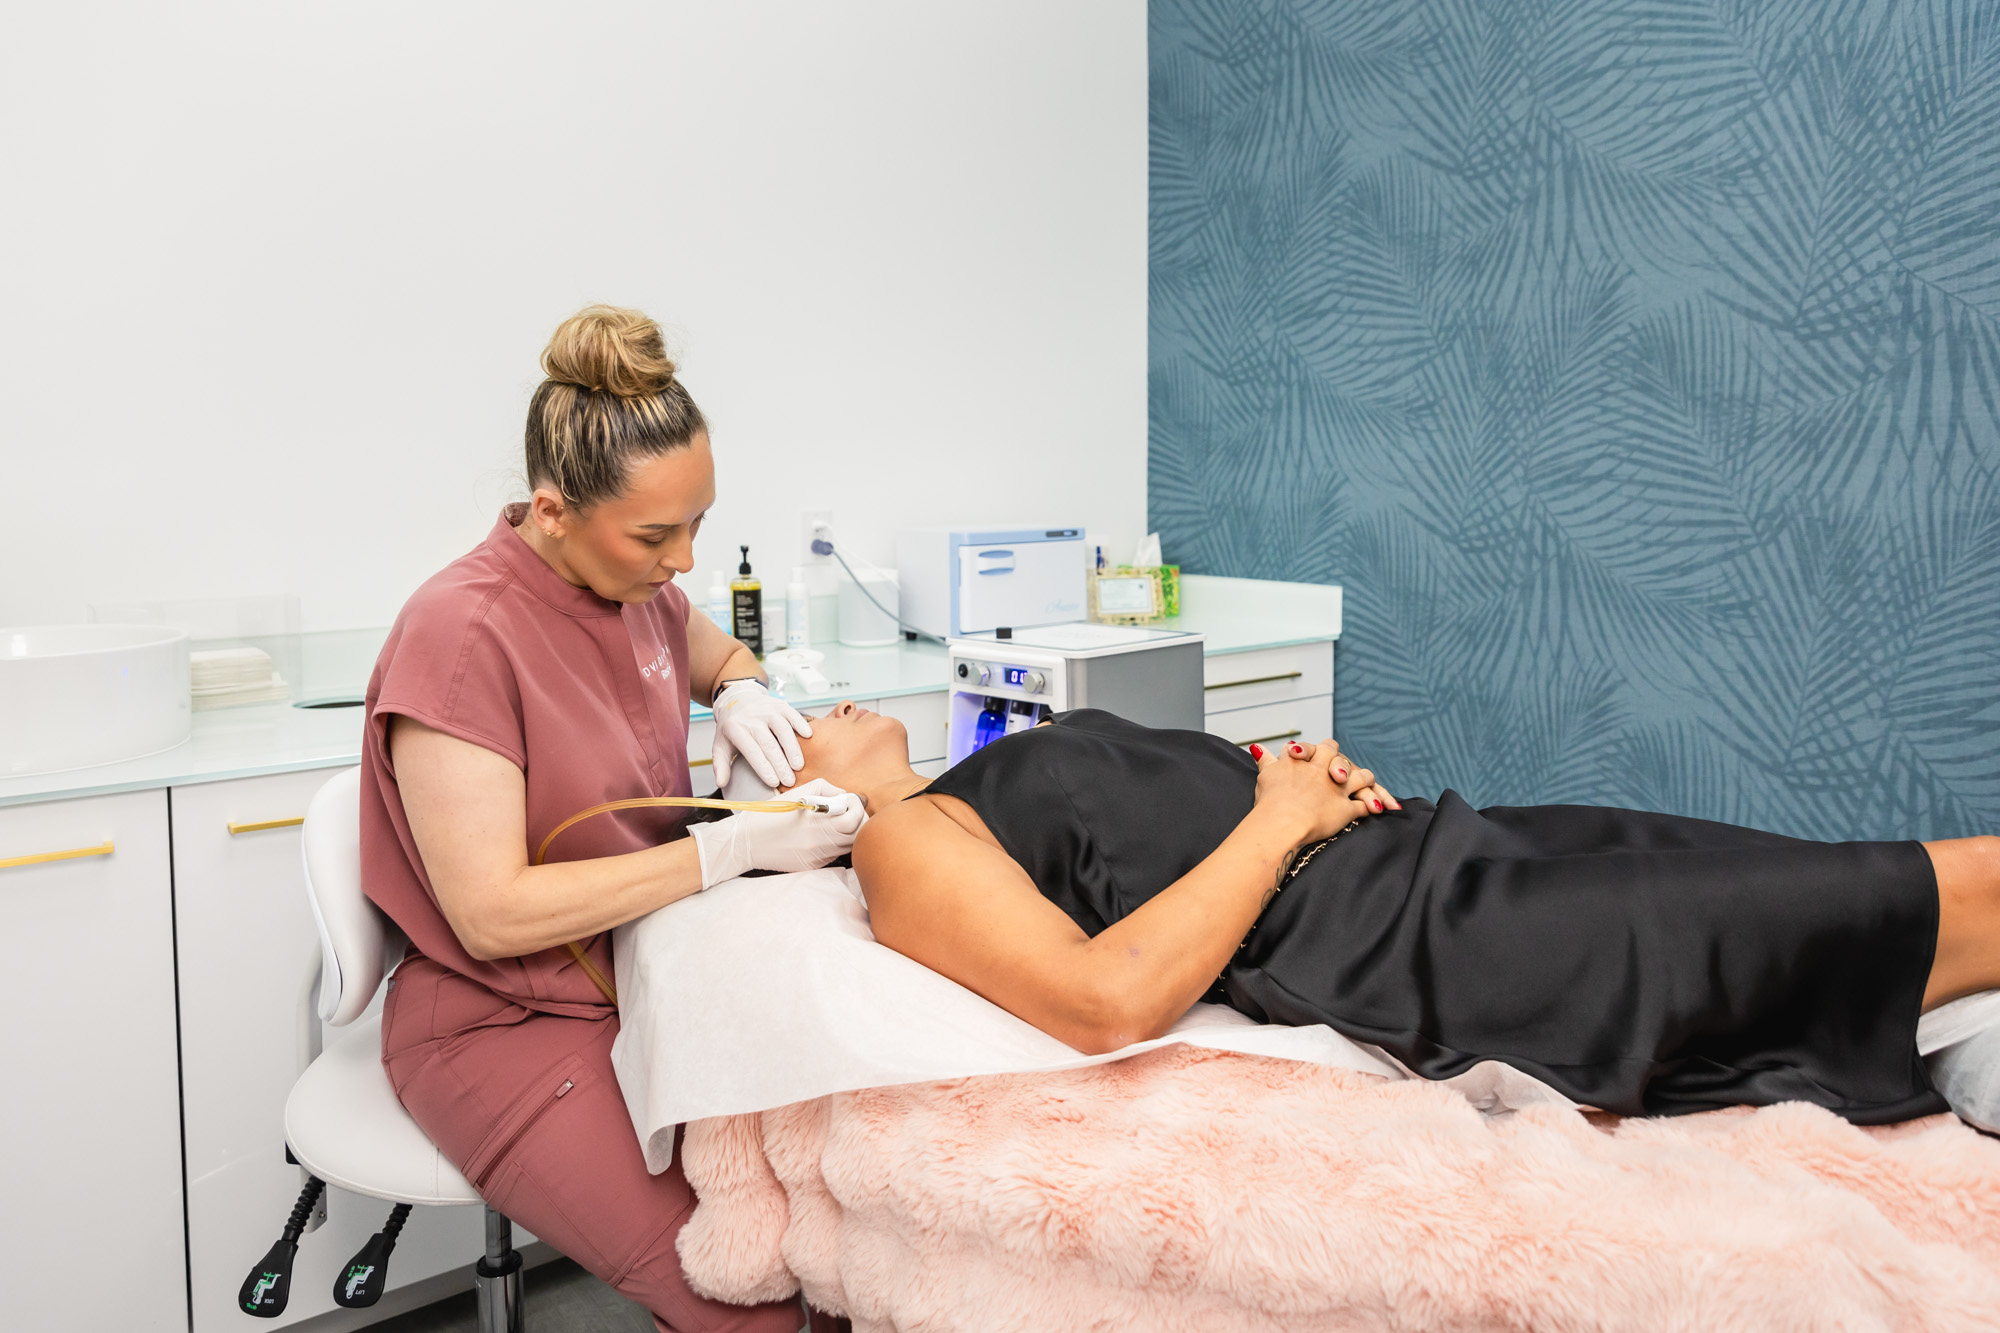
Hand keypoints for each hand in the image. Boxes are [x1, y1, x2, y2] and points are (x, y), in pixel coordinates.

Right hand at [687, 779, 867, 887]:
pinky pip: (833, 855)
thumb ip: (827, 789)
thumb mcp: (798, 792)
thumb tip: (846, 796)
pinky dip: (834, 845)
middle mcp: (821, 843)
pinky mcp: (812, 867)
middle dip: (859, 821)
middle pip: (858, 835)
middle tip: (849, 813)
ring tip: (836, 823)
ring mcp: (818, 857)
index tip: (848, 802)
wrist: (747, 842)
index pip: (855, 819)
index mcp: (817, 822)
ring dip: (848, 834)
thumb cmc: (772, 814)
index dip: (856, 807)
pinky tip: (821, 836)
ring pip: (848, 847)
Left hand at [710, 679, 812, 786]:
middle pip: (769, 743)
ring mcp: (767, 710)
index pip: (752, 751)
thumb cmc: (732, 727)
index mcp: (735, 728)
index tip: (774, 782)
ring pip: (783, 729)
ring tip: (798, 765)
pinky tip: (808, 737)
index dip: (764, 767)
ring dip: (792, 748)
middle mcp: (752, 718)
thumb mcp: (720, 744)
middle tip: (790, 780)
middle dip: (780, 764)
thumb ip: (720, 765)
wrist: (738, 698)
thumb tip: (721, 783)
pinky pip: (792, 714)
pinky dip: (800, 724)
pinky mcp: (780, 705)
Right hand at [1247, 738, 1398, 847]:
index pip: (1311, 748)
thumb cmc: (1270, 801)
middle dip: (1340, 759)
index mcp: (1303, 760)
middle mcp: (1323, 770)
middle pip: (1338, 755)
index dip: (1313, 751)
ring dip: (1365, 780)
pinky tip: (1373, 809)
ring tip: (1367, 784)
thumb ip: (1266, 760)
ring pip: (1361, 777)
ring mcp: (1337, 789)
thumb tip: (1258, 747)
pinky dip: (1369, 806)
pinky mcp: (1346, 809)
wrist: (1281, 822)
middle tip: (1340, 769)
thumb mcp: (1266, 775)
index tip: (1312, 755)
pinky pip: (1363, 806)